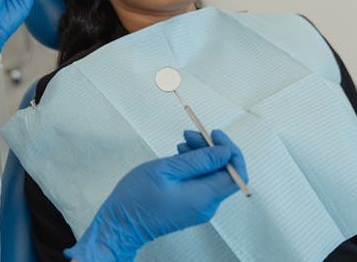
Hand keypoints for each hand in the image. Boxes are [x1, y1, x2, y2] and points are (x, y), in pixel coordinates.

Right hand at [65, 130, 247, 260]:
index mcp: (204, 197)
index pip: (236, 174)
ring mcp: (199, 206)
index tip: (214, 134)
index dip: (230, 150)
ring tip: (182, 143)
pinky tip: (179, 156)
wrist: (120, 223)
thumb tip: (225, 153)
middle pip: (223, 171)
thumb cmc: (137, 197)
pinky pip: (201, 182)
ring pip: (211, 175)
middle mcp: (206, 205)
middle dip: (211, 148)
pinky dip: (194, 166)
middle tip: (191, 133)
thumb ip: (198, 160)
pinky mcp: (190, 205)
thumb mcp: (166, 170)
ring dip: (201, 155)